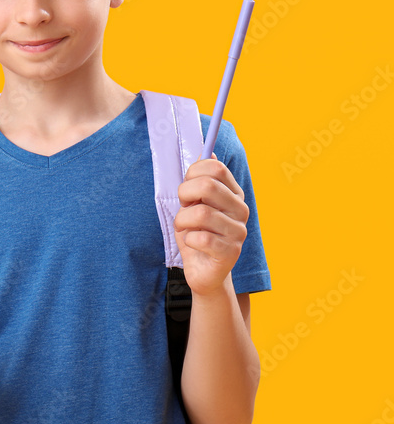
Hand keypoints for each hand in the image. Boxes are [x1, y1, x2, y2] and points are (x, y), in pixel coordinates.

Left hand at [174, 152, 249, 296]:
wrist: (203, 271)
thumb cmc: (196, 234)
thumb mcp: (193, 203)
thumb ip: (200, 180)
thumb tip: (208, 152)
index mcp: (233, 194)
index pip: (215, 168)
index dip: (192, 174)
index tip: (186, 189)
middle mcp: (241, 210)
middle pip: (207, 186)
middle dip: (184, 195)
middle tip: (183, 208)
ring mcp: (238, 232)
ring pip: (199, 213)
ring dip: (182, 222)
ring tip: (186, 230)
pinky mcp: (230, 252)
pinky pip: (199, 237)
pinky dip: (188, 240)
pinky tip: (193, 245)